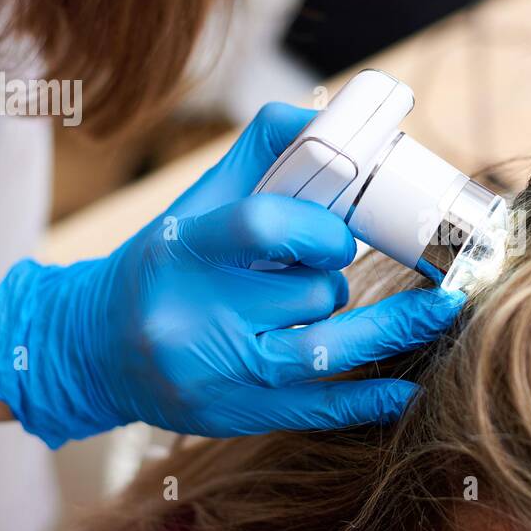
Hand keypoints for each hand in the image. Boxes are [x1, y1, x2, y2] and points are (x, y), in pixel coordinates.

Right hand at [0, 103, 463, 446]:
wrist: (95, 348)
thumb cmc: (164, 263)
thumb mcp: (198, 200)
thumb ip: (264, 151)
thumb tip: (333, 116)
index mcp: (184, 249)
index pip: (263, 226)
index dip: (319, 229)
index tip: (341, 235)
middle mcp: (198, 315)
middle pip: (310, 295)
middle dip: (333, 282)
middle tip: (330, 276)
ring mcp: (220, 372)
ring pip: (323, 350)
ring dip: (382, 331)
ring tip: (435, 313)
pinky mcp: (238, 414)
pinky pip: (318, 410)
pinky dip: (370, 402)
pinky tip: (408, 391)